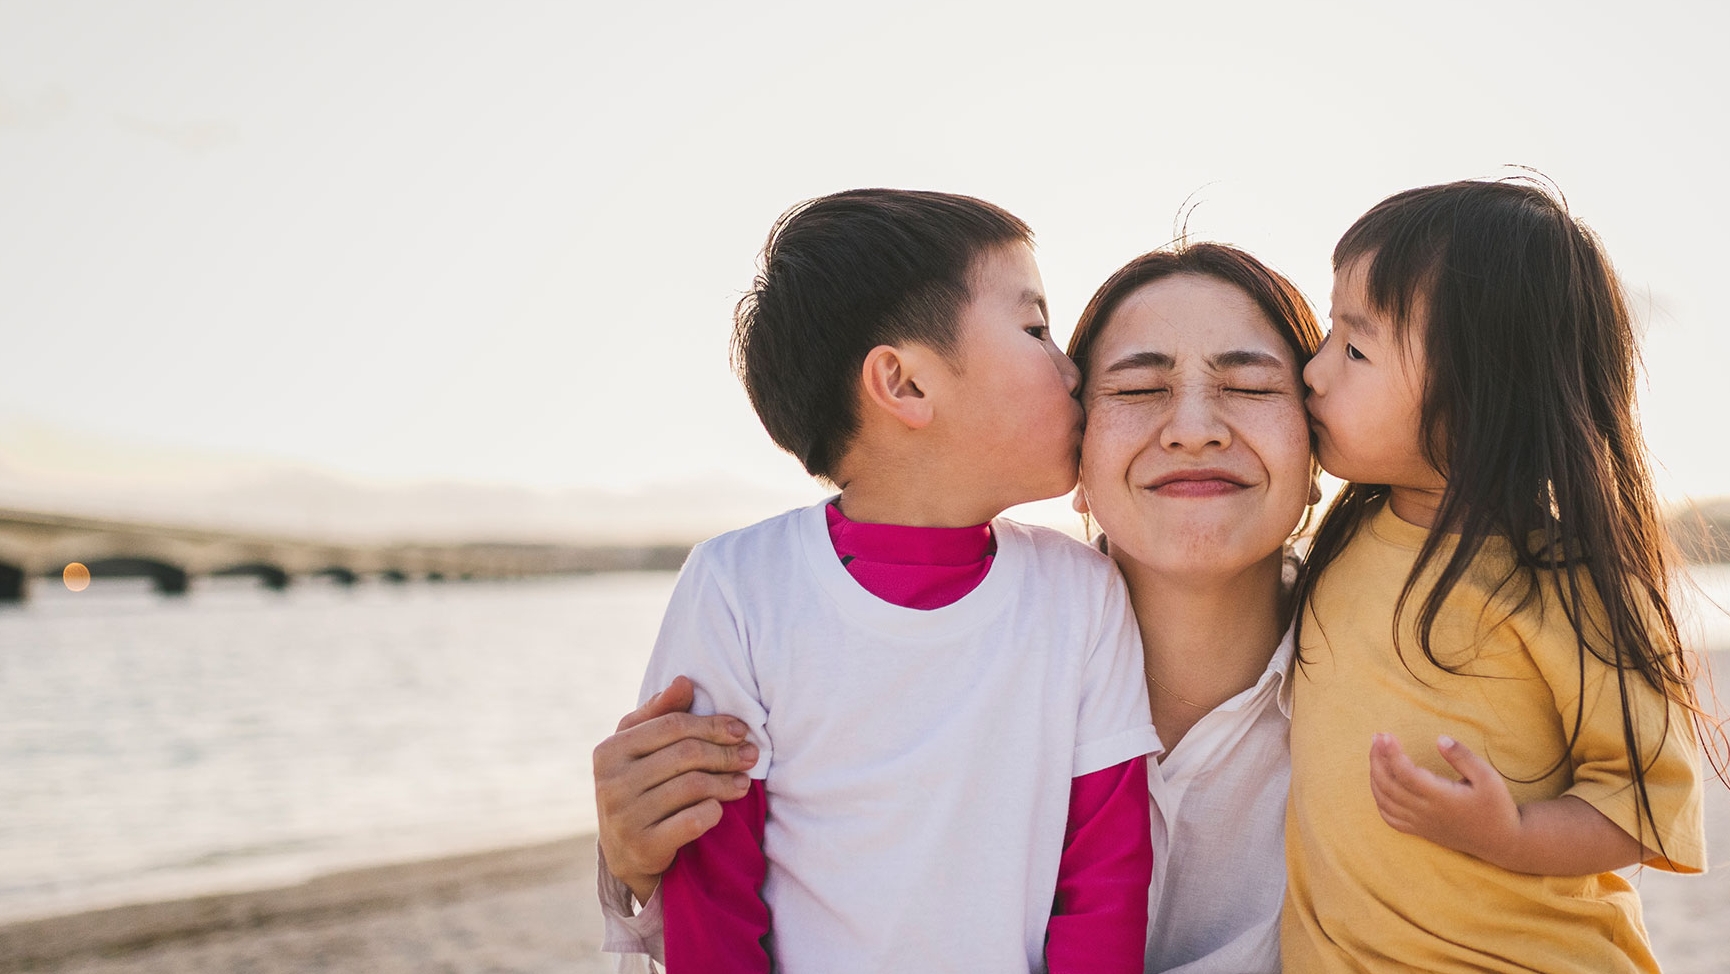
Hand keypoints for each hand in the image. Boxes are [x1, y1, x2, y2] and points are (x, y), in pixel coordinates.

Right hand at [593, 675, 757, 903]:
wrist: (624, 853)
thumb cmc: (638, 788)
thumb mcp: (638, 749)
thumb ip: (660, 714)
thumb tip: (684, 681)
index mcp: (609, 750)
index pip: (672, 726)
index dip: (711, 724)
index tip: (740, 729)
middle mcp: (611, 783)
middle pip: (685, 754)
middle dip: (725, 753)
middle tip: (751, 755)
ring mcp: (624, 817)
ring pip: (692, 786)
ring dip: (726, 782)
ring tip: (743, 782)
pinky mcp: (642, 847)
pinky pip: (692, 820)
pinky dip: (713, 811)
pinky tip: (721, 808)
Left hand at [1367, 732, 1519, 862]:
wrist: (1502, 842)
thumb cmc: (1497, 806)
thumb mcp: (1488, 777)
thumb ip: (1462, 757)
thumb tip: (1440, 739)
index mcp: (1441, 797)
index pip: (1405, 773)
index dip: (1391, 753)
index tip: (1386, 735)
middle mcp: (1426, 812)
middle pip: (1388, 785)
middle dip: (1377, 759)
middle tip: (1377, 737)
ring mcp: (1420, 823)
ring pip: (1384, 801)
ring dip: (1375, 776)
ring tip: (1376, 754)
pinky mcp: (1420, 831)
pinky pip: (1390, 818)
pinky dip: (1379, 800)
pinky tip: (1380, 784)